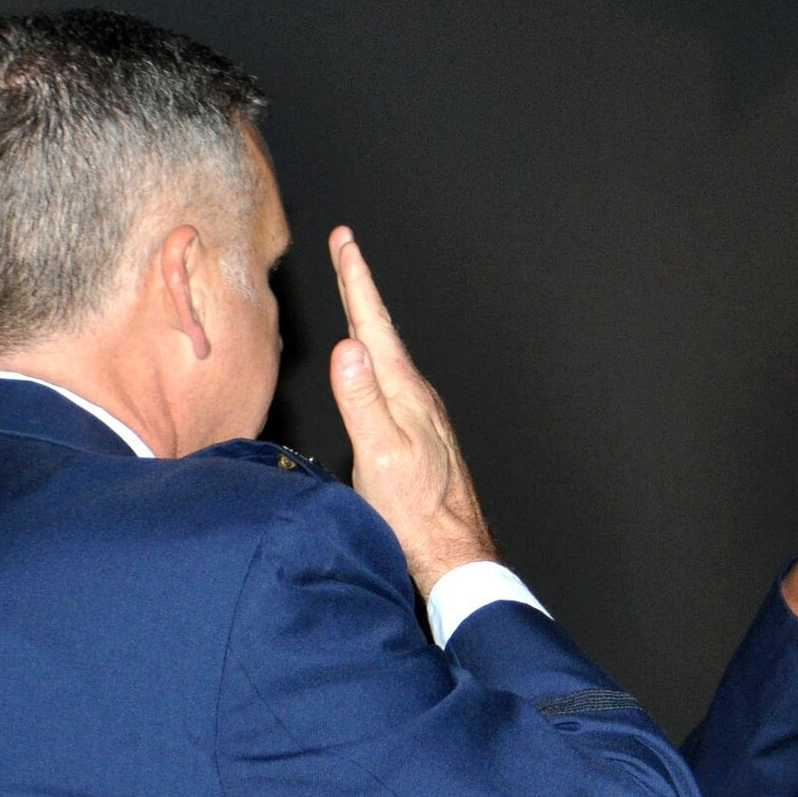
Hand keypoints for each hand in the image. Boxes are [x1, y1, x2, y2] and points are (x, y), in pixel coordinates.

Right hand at [327, 226, 497, 594]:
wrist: (452, 554)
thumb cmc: (414, 513)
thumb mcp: (379, 454)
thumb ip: (362, 400)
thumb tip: (348, 346)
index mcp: (405, 395)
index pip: (375, 326)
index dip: (356, 282)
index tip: (345, 242)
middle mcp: (418, 399)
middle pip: (383, 333)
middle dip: (361, 290)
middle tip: (346, 251)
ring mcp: (422, 418)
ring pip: (389, 358)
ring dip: (370, 324)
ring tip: (356, 299)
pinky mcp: (421, 438)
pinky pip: (392, 384)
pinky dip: (376, 361)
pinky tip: (374, 372)